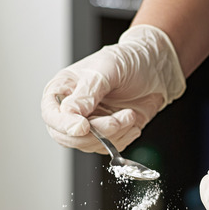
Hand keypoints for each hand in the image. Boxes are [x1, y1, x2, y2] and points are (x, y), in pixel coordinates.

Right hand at [41, 25, 184, 152]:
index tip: (84, 127)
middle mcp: (73, 108)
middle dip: (95, 133)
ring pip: (89, 145)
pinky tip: (132, 121)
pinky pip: (108, 148)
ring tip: (129, 114)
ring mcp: (90, 123)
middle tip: (117, 121)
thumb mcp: (107, 70)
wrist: (157, 70)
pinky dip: (123, 139)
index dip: (64, 124)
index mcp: (64, 88)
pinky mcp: (108, 134)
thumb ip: (87, 93)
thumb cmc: (130, 61)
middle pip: (68, 137)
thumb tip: (69, 114)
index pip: (51, 114)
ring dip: (114, 135)